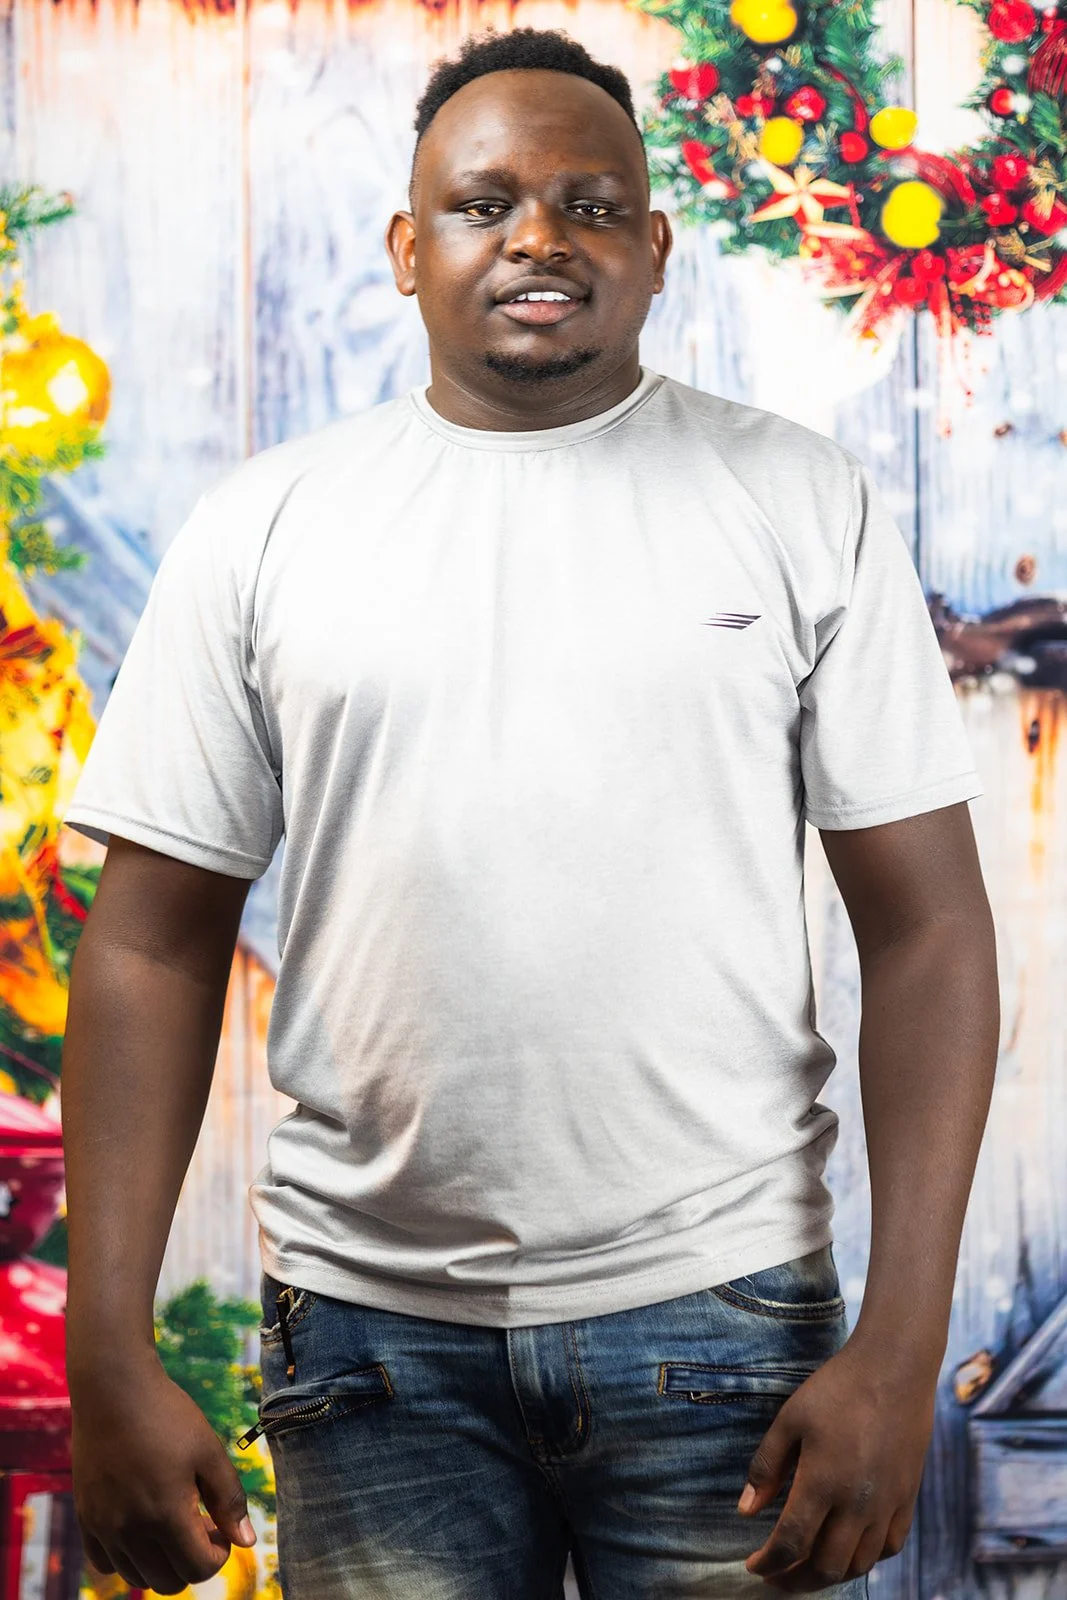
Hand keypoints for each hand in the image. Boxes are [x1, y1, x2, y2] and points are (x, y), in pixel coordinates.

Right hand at [70, 1352, 256, 1593]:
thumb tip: (247, 1541)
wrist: (113, 1389)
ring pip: (136, 1577)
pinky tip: (140, 1526)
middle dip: (192, 1562)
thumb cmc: (167, 1415)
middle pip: (168, 1582)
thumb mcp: (208, 1451)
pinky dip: (126, 1558)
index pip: (198, 1569)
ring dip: (160, 1562)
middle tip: (199, 1525)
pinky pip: (104, 1563)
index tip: (221, 1530)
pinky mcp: (85, 1517)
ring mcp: (103, 1527)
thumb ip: (229, 1499)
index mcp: (166, 1515)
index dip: (219, 1556)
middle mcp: (130, 1530)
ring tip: (172, 1523)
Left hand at [736, 1339, 936, 1591]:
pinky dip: (865, 1560)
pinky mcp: (907, 1498)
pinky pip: (889, 1547)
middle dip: (795, 1581)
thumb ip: (767, 1467)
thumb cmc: (836, 1389)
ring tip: (806, 1569)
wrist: (894, 1369)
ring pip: (859, 1565)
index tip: (753, 1566)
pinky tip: (848, 1551)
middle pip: (826, 1567)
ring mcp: (887, 1504)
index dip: (769, 1563)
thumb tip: (746, 1512)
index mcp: (823, 1482)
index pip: (791, 1543)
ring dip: (829, 1576)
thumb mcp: (790, 1419)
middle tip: (775, 1576)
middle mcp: (857, 1503)